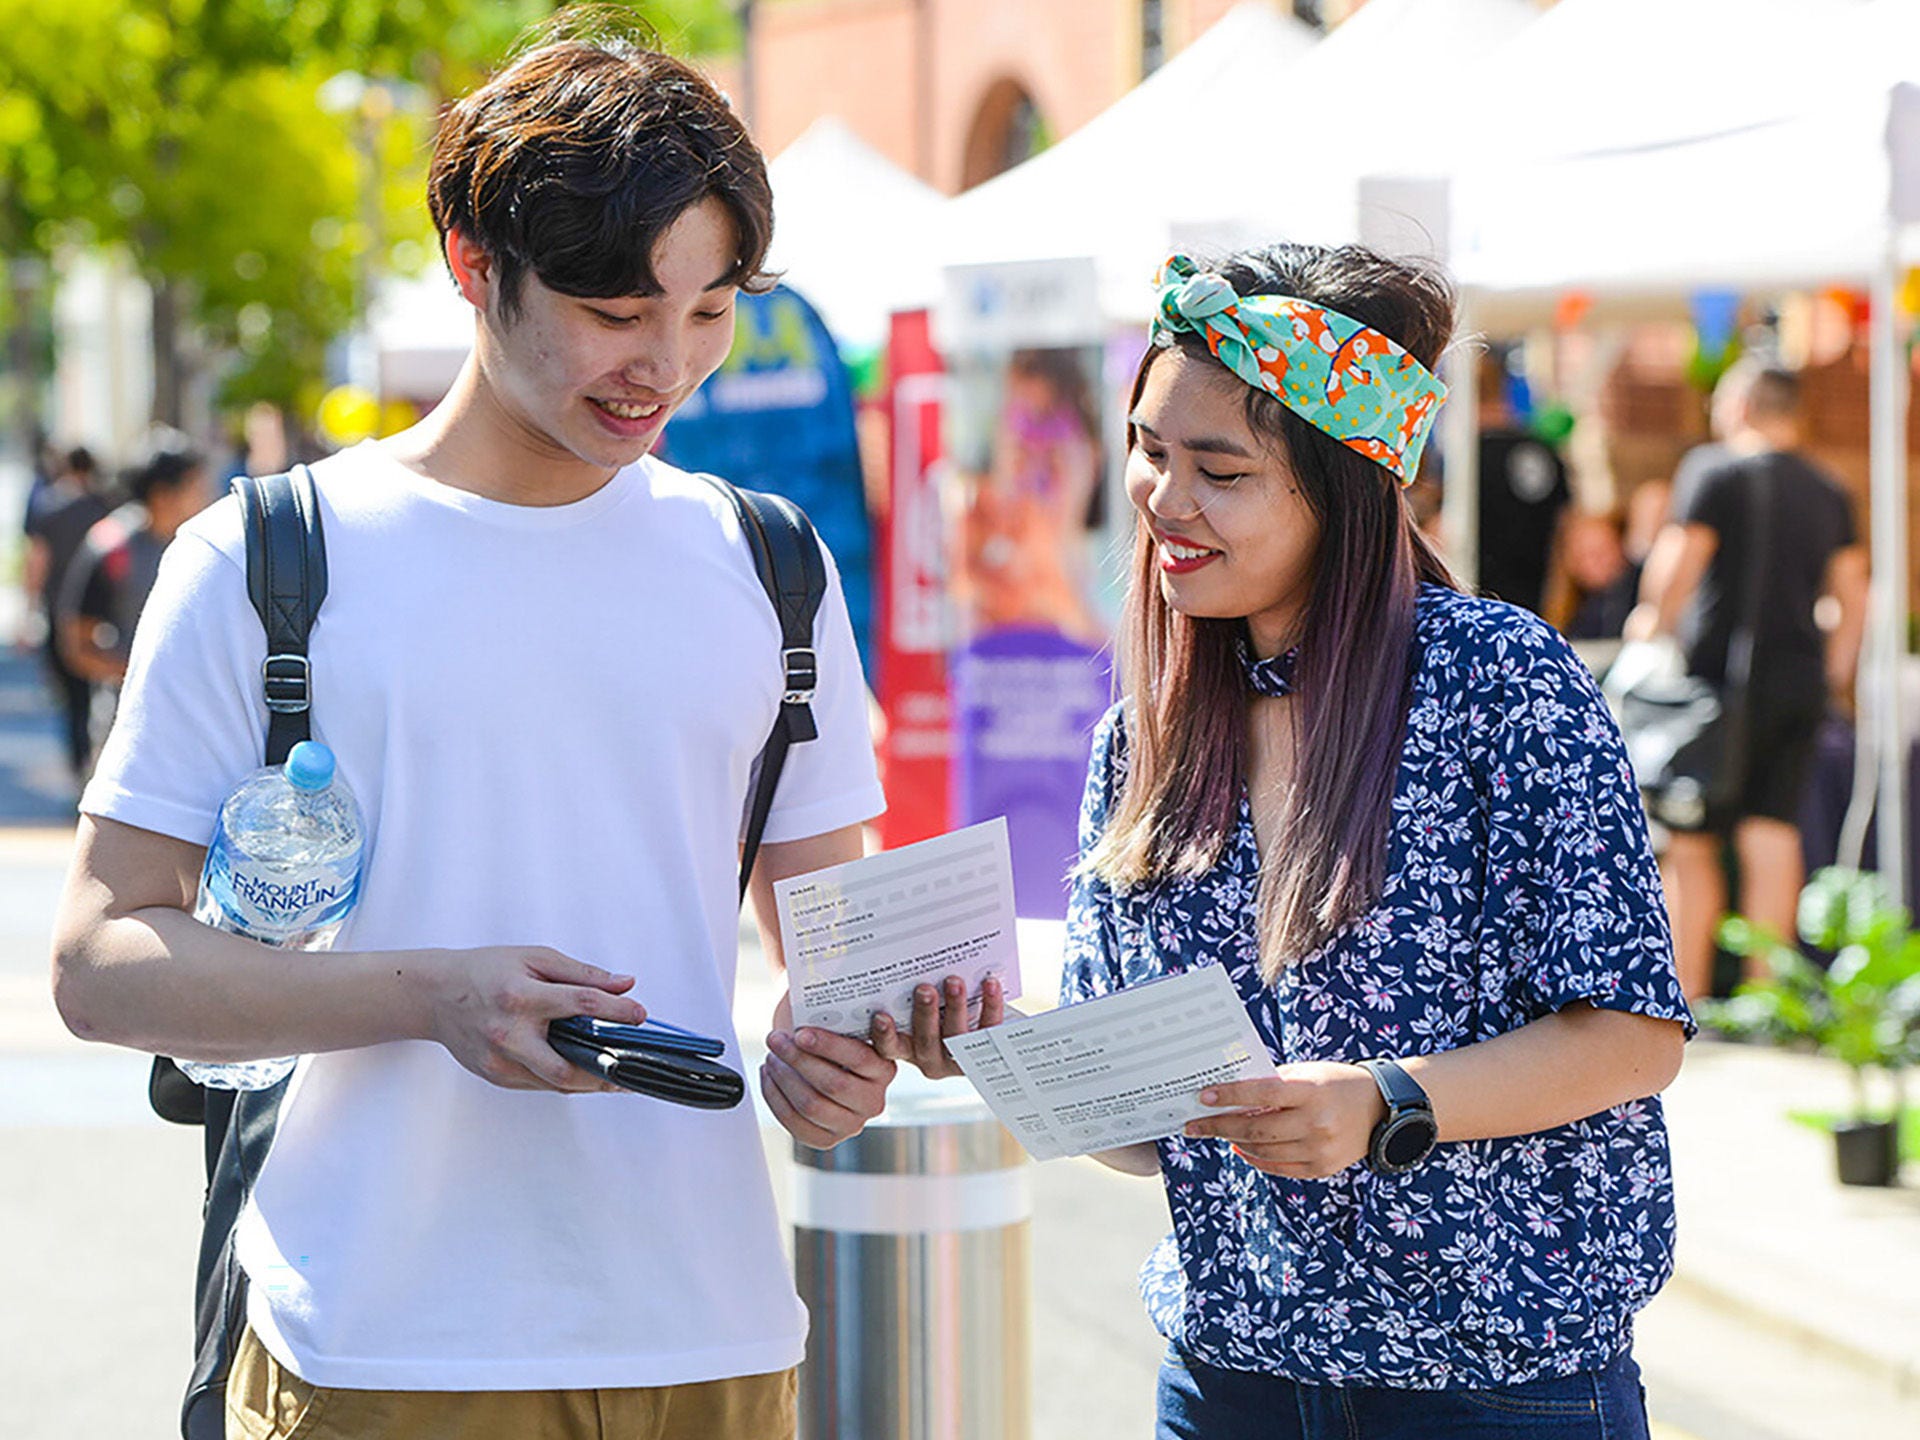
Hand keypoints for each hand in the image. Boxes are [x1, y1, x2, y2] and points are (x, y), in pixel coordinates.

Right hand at [419, 946, 645, 1093]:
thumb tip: (625, 984)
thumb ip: (583, 974)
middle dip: (605, 1071)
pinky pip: (540, 1084)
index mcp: (521, 997)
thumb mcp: (535, 958)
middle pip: (567, 1067)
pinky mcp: (496, 1077)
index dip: (617, 1011)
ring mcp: (500, 1061)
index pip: (581, 1004)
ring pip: (556, 1083)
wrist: (436, 995)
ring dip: (591, 1080)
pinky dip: (565, 1079)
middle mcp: (509, 1034)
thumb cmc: (486, 971)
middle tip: (633, 1067)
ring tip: (618, 1073)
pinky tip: (584, 1070)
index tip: (640, 1015)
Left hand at [763, 990, 895, 1147]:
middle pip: (833, 1085)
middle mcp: (874, 1099)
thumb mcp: (835, 1013)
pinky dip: (775, 1098)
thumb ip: (834, 1003)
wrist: (814, 1049)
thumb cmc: (825, 1027)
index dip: (828, 1046)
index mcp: (885, 1067)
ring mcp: (851, 1122)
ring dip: (784, 1078)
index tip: (802, 1031)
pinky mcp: (826, 1137)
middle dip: (798, 1060)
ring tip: (772, 1055)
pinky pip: (795, 1123)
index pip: (859, 1059)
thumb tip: (819, 967)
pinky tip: (769, 1075)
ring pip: (811, 1104)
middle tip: (775, 1039)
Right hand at [868, 974, 1009, 1078]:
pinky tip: (990, 984)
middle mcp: (931, 1058)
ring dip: (955, 1007)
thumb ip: (908, 993)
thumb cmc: (939, 1013)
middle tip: (924, 989)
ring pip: (956, 1037)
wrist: (980, 1032)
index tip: (881, 1016)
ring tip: (954, 981)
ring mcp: (958, 1058)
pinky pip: (989, 1028)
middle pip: (926, 1040)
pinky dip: (990, 1005)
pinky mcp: (987, 1049)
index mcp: (907, 1048)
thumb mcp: (917, 1008)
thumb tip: (902, 954)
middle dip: (925, 1013)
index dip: (884, 1035)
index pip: (890, 1047)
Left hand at [1183, 1063, 1385, 1178]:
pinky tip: (1242, 1148)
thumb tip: (1230, 1094)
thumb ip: (1272, 1084)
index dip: (1229, 1096)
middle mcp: (1316, 1123)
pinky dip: (1256, 1158)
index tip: (1203, 1096)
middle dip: (1219, 1127)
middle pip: (1255, 1130)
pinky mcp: (1321, 1168)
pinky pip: (1279, 1167)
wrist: (1381, 1108)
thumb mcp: (1307, 1073)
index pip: (1261, 1094)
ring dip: (1235, 1142)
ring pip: (1263, 1151)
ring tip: (1219, 1132)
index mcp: (1311, 1092)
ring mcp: (1319, 1149)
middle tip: (1195, 1125)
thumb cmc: (1337, 1084)